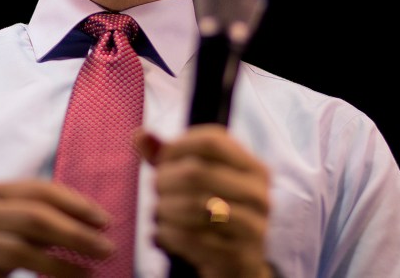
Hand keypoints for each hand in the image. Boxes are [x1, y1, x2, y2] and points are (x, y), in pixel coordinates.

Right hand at [0, 179, 113, 277]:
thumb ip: (28, 216)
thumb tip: (81, 222)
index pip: (40, 190)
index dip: (76, 204)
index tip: (105, 221)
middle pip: (34, 218)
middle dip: (75, 234)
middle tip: (106, 249)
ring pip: (18, 251)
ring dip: (59, 265)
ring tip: (86, 274)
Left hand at [135, 125, 272, 277]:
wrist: (239, 266)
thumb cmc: (215, 215)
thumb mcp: (201, 183)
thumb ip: (171, 158)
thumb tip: (141, 135)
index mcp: (252, 168)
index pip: (213, 141)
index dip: (178, 146)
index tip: (161, 160)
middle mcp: (258, 194)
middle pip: (198, 172)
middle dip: (165, 180)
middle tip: (155, 190)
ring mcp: (253, 227)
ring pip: (195, 206)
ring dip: (165, 209)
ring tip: (158, 212)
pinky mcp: (239, 256)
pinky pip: (193, 239)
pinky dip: (169, 234)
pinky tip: (162, 234)